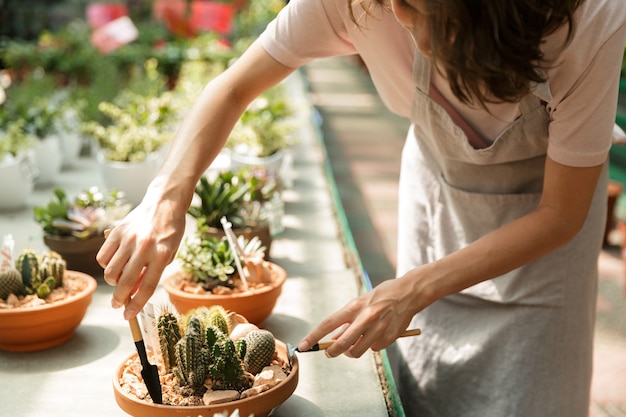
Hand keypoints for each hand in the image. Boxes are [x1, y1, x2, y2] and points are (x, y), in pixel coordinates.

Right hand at [97, 194, 185, 319]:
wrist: (164, 203)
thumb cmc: (170, 231)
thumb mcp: (169, 253)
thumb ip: (152, 273)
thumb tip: (132, 292)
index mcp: (162, 254)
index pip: (147, 287)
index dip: (136, 305)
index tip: (128, 315)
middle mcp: (144, 247)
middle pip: (125, 283)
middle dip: (119, 299)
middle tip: (117, 304)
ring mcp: (128, 239)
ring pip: (110, 272)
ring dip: (112, 282)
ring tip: (118, 280)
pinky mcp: (116, 231)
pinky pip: (102, 257)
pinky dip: (105, 265)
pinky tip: (114, 263)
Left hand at [298, 275, 425, 357]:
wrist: (409, 292)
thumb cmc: (381, 296)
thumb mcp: (361, 303)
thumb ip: (348, 321)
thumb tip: (335, 339)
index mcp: (354, 306)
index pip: (328, 324)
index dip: (313, 337)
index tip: (303, 346)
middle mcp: (365, 317)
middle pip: (341, 344)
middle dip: (332, 352)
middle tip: (330, 352)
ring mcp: (378, 328)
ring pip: (357, 351)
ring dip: (353, 351)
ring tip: (358, 341)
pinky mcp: (390, 337)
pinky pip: (374, 349)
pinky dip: (373, 345)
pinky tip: (379, 333)